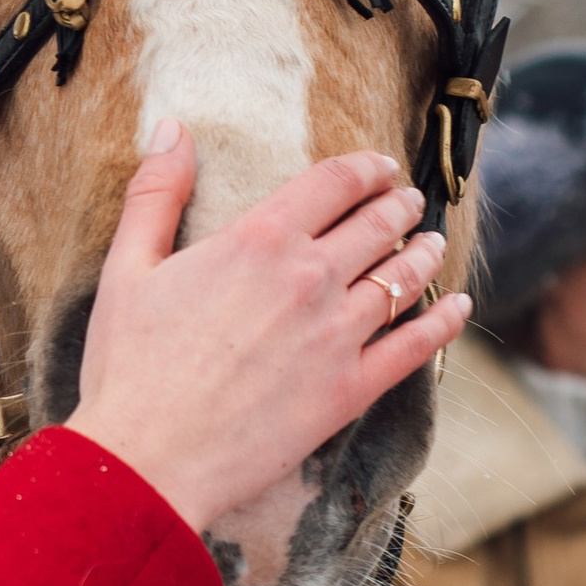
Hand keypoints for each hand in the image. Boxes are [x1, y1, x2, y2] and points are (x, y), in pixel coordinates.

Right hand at [67, 129, 465, 540]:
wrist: (148, 458)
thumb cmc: (129, 366)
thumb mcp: (128, 266)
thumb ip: (156, 192)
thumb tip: (172, 127)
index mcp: (259, 239)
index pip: (333, 182)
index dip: (365, 167)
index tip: (380, 165)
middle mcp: (310, 278)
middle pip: (377, 225)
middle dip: (399, 206)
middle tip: (408, 201)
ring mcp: (338, 334)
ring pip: (404, 278)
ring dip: (424, 254)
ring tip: (431, 244)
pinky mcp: (351, 389)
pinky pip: (415, 346)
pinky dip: (444, 322)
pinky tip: (458, 308)